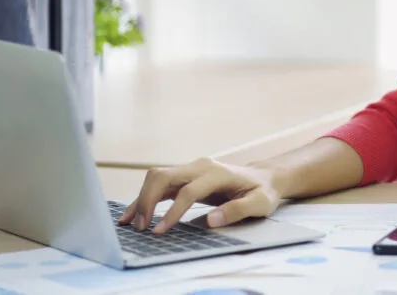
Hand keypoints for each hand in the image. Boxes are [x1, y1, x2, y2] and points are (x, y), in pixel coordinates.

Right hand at [117, 157, 283, 233]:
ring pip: (158, 176)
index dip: (172, 211)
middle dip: (148, 200)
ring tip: (133, 224)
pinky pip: (160, 183)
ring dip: (142, 198)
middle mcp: (201, 166)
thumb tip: (211, 220)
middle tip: (141, 227)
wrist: (264, 177)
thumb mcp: (259, 203)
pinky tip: (133, 213)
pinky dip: (145, 196)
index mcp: (218, 173)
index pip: (188, 190)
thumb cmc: (262, 192)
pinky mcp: (186, 176)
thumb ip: (237, 210)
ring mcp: (191, 169)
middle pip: (165, 176)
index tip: (159, 231)